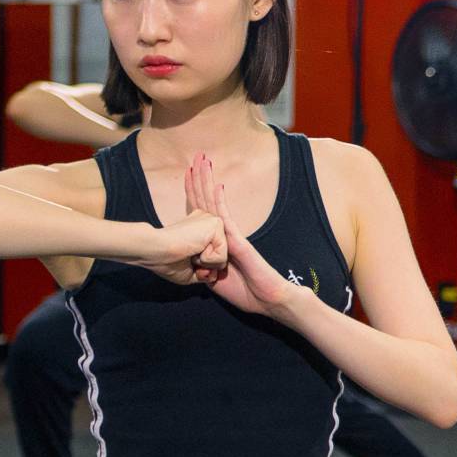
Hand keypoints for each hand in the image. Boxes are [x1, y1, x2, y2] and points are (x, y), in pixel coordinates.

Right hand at [129, 193, 225, 285]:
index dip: (201, 267)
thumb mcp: (190, 272)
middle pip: (222, 258)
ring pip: (224, 257)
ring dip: (206, 263)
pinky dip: (207, 259)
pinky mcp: (216, 224)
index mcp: (201, 232)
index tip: (185, 258)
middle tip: (187, 255)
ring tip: (190, 251)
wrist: (155, 251)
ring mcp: (212, 222)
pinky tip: (194, 248)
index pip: (215, 258)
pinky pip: (222, 255)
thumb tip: (216, 274)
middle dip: (205, 266)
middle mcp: (208, 224)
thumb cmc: (167, 262)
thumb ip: (206, 273)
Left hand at [187, 153, 294, 315]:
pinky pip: (226, 220)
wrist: (268, 300)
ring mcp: (231, 235)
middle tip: (197, 156)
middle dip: (200, 178)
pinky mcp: (239, 242)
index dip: (194, 192)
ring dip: (207, 182)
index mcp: (217, 241)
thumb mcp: (215, 279)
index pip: (202, 211)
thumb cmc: (246, 292)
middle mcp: (223, 233)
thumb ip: (205, 266)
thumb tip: (193, 260)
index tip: (188, 174)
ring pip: (214, 205)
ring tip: (203, 161)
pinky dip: (221, 203)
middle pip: (207, 201)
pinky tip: (218, 186)